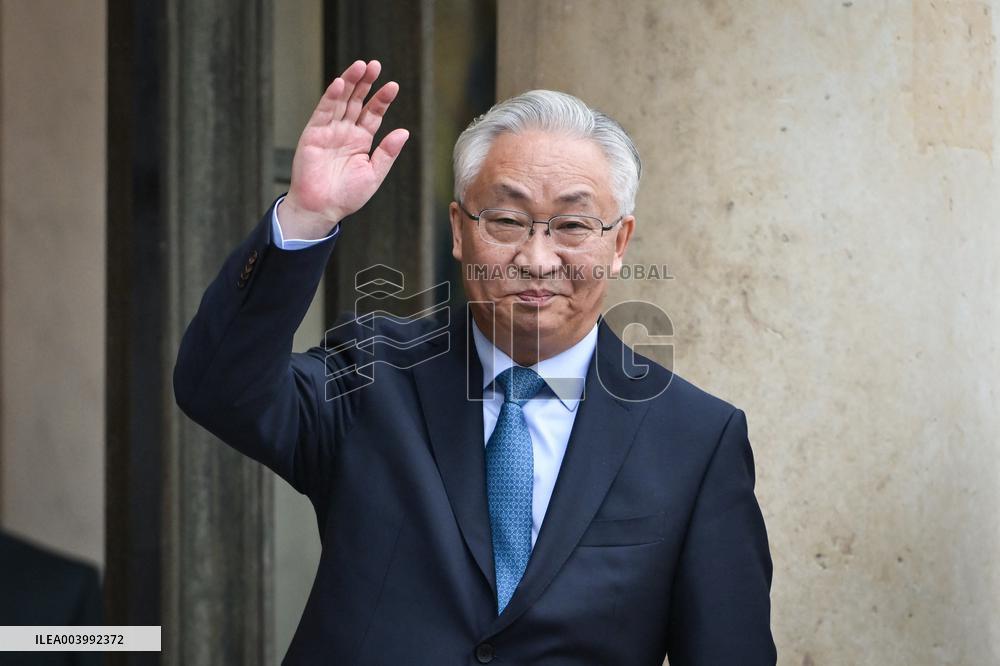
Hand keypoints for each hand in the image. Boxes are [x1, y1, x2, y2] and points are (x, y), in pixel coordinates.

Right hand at [280, 59, 408, 238]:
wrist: (322, 209)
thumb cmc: (347, 196)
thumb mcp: (374, 174)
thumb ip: (387, 152)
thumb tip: (404, 132)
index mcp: (361, 141)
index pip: (373, 114)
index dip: (382, 99)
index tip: (393, 86)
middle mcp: (345, 132)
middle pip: (357, 101)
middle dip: (365, 83)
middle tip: (375, 65)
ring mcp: (329, 131)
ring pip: (340, 101)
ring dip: (350, 82)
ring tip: (360, 66)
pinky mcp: (313, 134)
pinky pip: (323, 112)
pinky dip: (331, 97)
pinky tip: (340, 83)